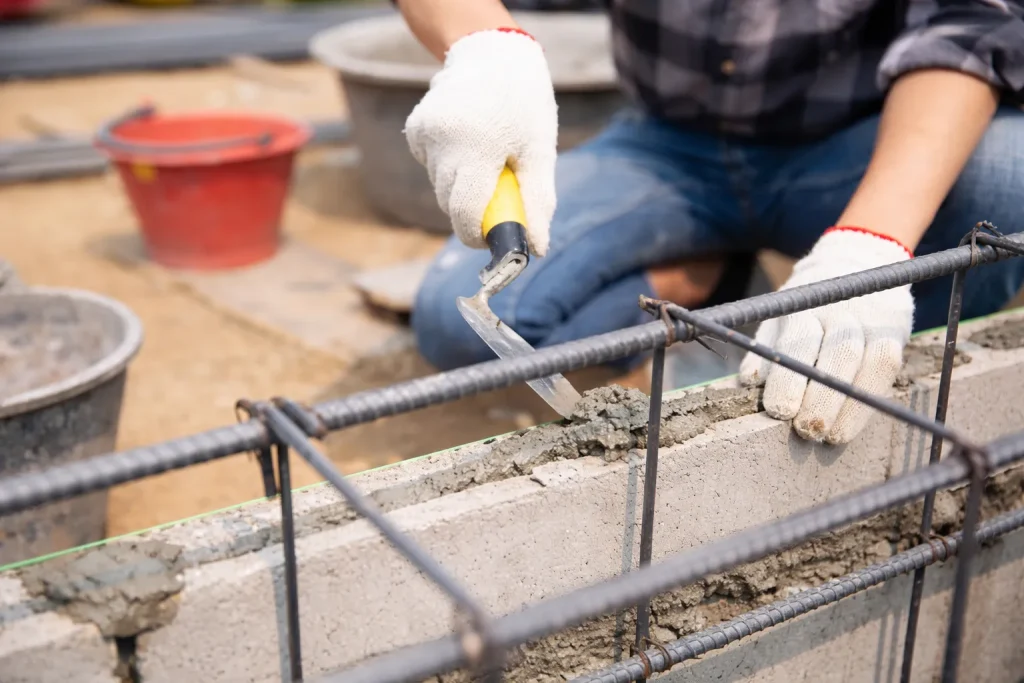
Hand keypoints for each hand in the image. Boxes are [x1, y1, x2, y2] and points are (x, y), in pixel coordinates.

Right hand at [404, 28, 557, 255]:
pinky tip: (466, 140)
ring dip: (461, 184)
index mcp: (478, 146)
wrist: (494, 53)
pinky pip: (431, 166)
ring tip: (485, 154)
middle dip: (472, 209)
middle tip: (497, 189)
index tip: (489, 238)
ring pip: (439, 186)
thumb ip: (537, 202)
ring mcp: (425, 133)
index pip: (464, 212)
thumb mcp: (540, 151)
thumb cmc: (525, 105)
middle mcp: (444, 140)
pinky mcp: (416, 128)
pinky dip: (448, 165)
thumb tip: (537, 249)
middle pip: (449, 203)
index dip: (476, 234)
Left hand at [738, 228, 914, 443]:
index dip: (789, 380)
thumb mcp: (777, 317)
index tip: (780, 412)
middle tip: (807, 431)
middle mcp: (840, 310)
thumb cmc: (804, 305)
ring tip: (832, 435)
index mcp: (803, 306)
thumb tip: (748, 383)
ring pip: (869, 363)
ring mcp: (872, 318)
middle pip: (837, 356)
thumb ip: (763, 349)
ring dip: (851, 406)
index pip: (798, 344)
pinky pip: (888, 365)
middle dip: (822, 399)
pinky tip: (855, 421)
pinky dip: (872, 395)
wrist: (853, 261)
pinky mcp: (896, 327)